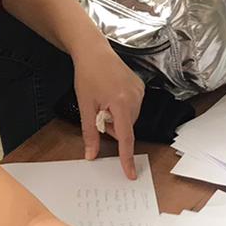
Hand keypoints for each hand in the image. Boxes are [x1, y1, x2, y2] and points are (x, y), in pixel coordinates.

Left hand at [73, 41, 144, 177]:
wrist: (94, 51)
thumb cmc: (87, 75)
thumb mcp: (85, 106)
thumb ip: (90, 133)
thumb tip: (91, 155)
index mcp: (121, 103)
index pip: (125, 138)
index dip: (127, 158)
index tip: (130, 174)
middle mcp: (135, 98)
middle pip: (125, 128)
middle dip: (111, 126)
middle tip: (98, 109)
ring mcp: (140, 92)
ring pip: (129, 119)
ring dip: (116, 117)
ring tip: (104, 99)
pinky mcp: (140, 87)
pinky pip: (132, 108)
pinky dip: (122, 108)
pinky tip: (112, 93)